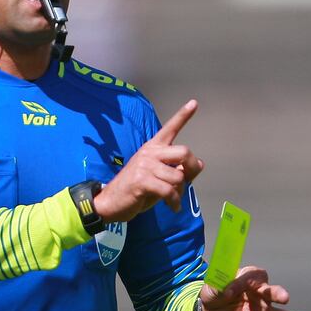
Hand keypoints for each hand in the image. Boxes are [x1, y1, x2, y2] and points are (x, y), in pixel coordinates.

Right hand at [94, 99, 204, 221]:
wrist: (111, 202)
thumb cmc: (137, 190)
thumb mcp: (159, 177)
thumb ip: (177, 169)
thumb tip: (199, 164)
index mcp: (153, 148)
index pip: (170, 128)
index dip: (183, 116)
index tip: (194, 103)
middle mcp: (149, 152)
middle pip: (183, 152)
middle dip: (191, 169)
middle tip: (187, 181)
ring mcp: (144, 165)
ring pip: (178, 177)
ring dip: (179, 192)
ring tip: (172, 198)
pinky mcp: (142, 180)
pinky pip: (169, 191)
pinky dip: (174, 202)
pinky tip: (172, 207)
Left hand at [200, 265, 310, 310]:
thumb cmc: (213, 292)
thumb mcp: (212, 286)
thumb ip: (220, 286)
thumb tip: (228, 291)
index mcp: (248, 277)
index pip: (254, 276)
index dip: (245, 281)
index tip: (231, 289)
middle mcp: (259, 293)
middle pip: (271, 292)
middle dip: (278, 294)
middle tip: (285, 298)